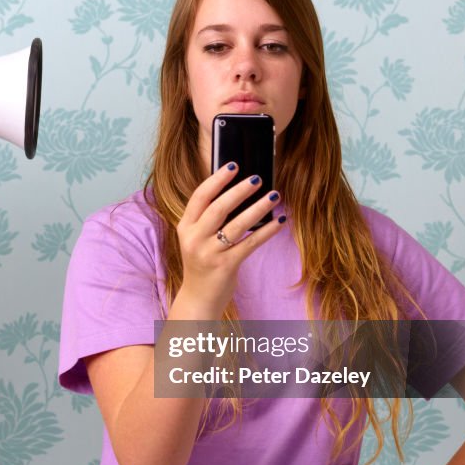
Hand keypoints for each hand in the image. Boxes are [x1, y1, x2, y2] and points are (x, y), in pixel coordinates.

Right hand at [174, 162, 285, 316]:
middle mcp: (194, 239)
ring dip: (257, 208)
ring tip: (274, 196)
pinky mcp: (225, 266)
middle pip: (218, 208)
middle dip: (239, 191)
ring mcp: (209, 253)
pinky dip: (266, 232)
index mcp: (185, 227)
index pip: (200, 197)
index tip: (234, 165)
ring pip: (236, 225)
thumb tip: (237, 192)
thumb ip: (209, 219)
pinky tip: (278, 222)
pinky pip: (249, 244)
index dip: (217, 179)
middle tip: (258, 178)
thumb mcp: (197, 239)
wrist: (198, 299)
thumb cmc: (202, 264)